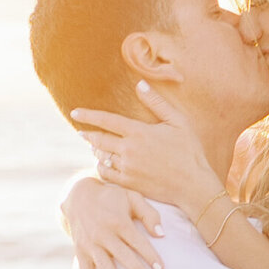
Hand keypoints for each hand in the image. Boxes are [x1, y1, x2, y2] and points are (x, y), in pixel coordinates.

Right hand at [60, 175, 163, 268]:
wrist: (79, 195)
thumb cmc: (112, 197)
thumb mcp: (132, 197)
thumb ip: (149, 214)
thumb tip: (162, 234)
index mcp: (119, 222)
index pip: (138, 242)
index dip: (150, 256)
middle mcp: (104, 234)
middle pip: (123, 255)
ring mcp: (91, 244)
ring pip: (104, 265)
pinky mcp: (80, 250)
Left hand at [69, 96, 218, 216]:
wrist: (193, 185)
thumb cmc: (189, 151)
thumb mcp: (178, 122)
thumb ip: (157, 103)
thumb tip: (140, 84)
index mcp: (139, 132)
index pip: (106, 120)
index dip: (88, 115)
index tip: (75, 113)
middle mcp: (129, 150)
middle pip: (99, 139)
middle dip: (88, 135)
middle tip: (82, 132)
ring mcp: (127, 168)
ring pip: (102, 156)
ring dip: (96, 150)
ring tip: (96, 147)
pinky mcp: (129, 183)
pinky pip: (106, 173)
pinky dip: (102, 167)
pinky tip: (104, 163)